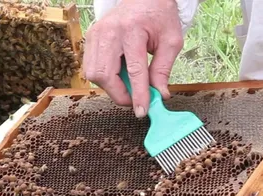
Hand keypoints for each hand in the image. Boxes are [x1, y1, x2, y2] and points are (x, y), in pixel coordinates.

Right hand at [83, 0, 182, 117]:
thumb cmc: (159, 16)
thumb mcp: (171, 42)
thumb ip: (163, 70)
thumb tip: (159, 95)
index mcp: (132, 30)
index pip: (134, 71)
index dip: (138, 95)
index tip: (142, 111)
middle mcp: (109, 31)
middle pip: (105, 75)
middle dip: (120, 94)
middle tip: (136, 99)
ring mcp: (96, 34)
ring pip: (94, 74)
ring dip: (112, 87)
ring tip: (129, 82)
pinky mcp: (90, 38)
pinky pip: (91, 67)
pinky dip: (105, 77)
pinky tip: (120, 73)